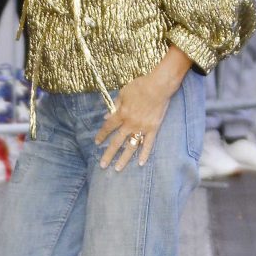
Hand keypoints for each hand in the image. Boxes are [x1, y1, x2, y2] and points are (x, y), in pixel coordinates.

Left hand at [95, 47, 190, 170]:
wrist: (159, 86)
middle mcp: (130, 124)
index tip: (97, 143)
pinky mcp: (153, 129)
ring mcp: (142, 128)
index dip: (102, 135)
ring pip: (131, 146)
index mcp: (122, 114)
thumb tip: (107, 116)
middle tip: (103, 165)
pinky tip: (140, 163)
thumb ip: (115, 105)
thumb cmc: (140, 86)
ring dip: (124, 158)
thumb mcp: (123, 93)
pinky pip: (148, 144)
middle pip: (117, 142)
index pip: (109, 127)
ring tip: (118, 168)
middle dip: (109, 154)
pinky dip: (144, 153)